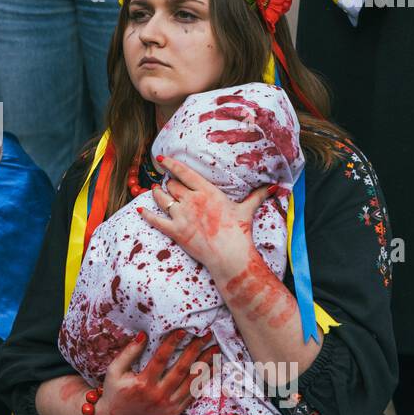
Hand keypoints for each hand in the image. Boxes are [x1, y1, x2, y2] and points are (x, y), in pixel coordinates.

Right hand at [96, 329, 219, 414]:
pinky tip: (211, 368)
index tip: (183, 330)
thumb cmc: (114, 391)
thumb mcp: (114, 370)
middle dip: (195, 350)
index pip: (160, 359)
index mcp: (142, 384)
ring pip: (191, 383)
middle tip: (206, 335)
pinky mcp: (174, 411)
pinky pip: (193, 395)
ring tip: (214, 349)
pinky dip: (203, 381)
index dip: (172, 344)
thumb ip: (128, 352)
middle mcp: (157, 395)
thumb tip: (143, 335)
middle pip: (181, 369)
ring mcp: (168, 405)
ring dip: (205, 365)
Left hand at [142, 154, 272, 281]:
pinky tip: (140, 210)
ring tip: (154, 190)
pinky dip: (146, 215)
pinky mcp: (175, 231)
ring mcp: (181, 216)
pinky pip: (155, 220)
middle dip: (168, 184)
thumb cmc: (239, 232)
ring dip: (156, 194)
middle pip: (172, 186)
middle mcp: (191, 200)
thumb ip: (257, 196)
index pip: (184, 173)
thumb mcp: (247, 210)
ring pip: (162, 199)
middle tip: (165, 183)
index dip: (170, 164)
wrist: (230, 255)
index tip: (161, 159)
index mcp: (207, 191)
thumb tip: (273, 187)